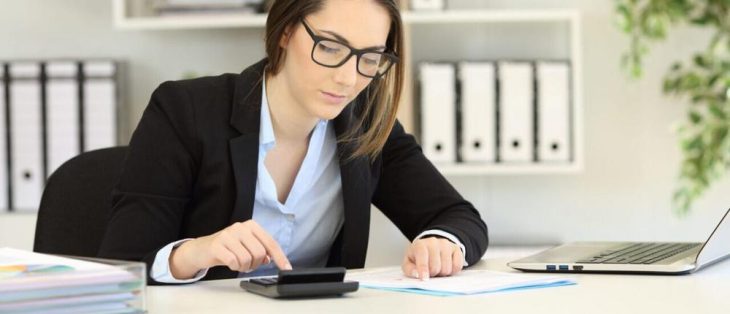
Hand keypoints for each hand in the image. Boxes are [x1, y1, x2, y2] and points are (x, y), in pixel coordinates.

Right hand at [170, 220, 291, 278]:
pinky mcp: (218, 244)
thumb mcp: (246, 246)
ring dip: (244, 267)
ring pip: (247, 259)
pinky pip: (234, 262)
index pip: (271, 243)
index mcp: (251, 225)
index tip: (286, 268)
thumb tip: (270, 259)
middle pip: (260, 253)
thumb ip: (261, 250)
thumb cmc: (228, 248)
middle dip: (255, 264)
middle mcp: (241, 227)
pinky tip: (230, 263)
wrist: (202, 249)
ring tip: (237, 263)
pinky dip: (234, 267)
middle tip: (247, 264)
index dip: (280, 257)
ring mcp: (228, 234)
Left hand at [401, 237, 463, 280]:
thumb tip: (417, 275)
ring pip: (447, 268)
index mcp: (420, 245)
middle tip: (430, 272)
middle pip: (435, 267)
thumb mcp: (409, 262)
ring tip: (437, 268)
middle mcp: (434, 242)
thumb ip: (410, 270)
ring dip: (442, 273)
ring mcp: (446, 244)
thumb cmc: (418, 256)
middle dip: (432, 274)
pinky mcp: (456, 248)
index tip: (424, 278)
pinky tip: (447, 266)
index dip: (423, 269)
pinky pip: (458, 266)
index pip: (422, 257)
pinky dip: (453, 271)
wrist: (430, 246)